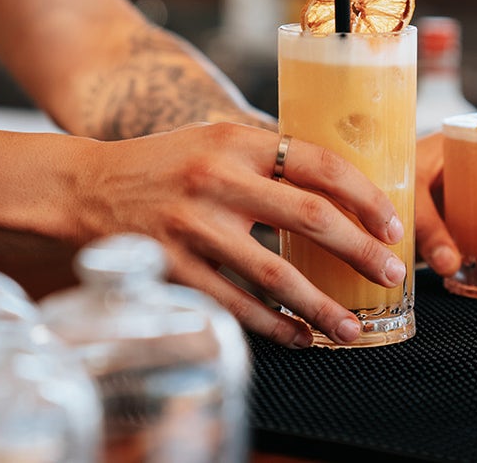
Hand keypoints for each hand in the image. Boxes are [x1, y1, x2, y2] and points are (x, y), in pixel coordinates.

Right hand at [74, 122, 404, 348]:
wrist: (83, 187)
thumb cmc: (163, 166)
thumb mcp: (215, 140)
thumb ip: (268, 157)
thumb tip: (337, 186)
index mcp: (236, 142)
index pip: (320, 164)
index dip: (366, 197)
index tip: (392, 226)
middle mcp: (218, 180)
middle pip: (311, 218)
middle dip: (361, 252)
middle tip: (392, 275)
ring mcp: (193, 227)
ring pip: (276, 274)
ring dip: (322, 306)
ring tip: (352, 328)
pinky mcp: (172, 267)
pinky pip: (234, 304)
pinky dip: (272, 325)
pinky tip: (297, 336)